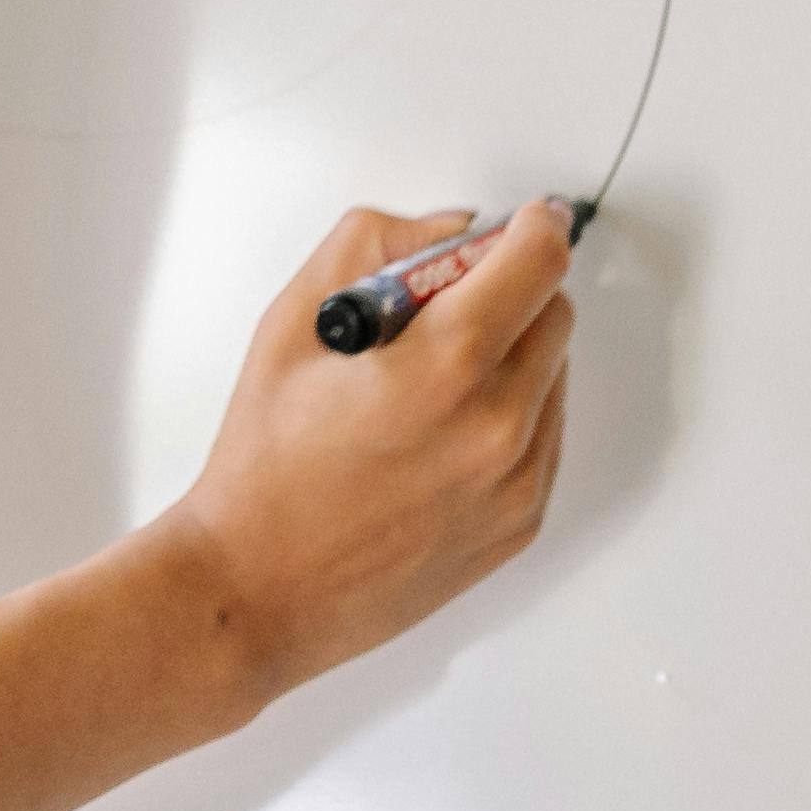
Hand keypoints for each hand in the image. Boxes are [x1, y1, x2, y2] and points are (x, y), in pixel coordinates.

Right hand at [156, 200, 575, 712]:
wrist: (256, 588)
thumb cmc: (264, 466)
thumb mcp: (295, 322)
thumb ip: (378, 245)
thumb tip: (452, 230)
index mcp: (443, 368)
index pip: (540, 261)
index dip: (532, 227)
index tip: (524, 222)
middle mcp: (496, 428)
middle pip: (554, 314)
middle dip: (509, 293)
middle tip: (439, 313)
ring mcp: (515, 483)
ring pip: (554, 374)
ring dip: (512, 356)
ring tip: (426, 385)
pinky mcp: (520, 523)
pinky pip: (546, 435)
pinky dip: (511, 415)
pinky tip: (439, 432)